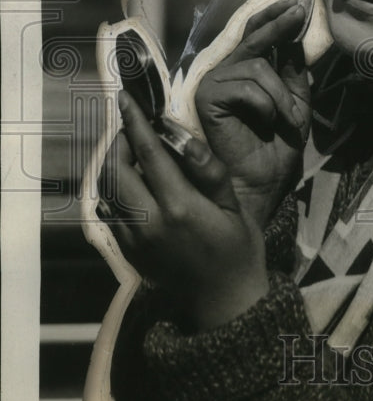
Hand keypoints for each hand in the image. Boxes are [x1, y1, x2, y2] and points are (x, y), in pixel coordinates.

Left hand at [99, 91, 269, 330]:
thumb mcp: (233, 205)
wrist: (225, 302)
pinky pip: (110, 211)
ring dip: (112, 166)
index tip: (124, 98)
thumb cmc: (238, 248)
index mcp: (178, 205)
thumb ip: (207, 169)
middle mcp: (148, 221)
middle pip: (114, 169)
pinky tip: (131, 183)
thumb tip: (182, 135)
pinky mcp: (128, 252)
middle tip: (133, 128)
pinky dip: (114, 190)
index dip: (134, 121)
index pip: (146, 152)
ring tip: (129, 152)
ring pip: (106, 190)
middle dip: (118, 142)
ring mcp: (134, 239)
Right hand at [194, 0, 310, 229]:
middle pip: (254, 33)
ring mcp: (214, 82)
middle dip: (281, 19)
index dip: (281, 13)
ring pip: (257, 65)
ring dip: (282, 96)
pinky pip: (247, 85)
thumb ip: (292, 72)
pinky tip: (267, 124)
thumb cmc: (274, 153)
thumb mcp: (295, 105)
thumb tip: (296, 32)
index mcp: (246, 73)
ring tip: (288, 122)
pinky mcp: (207, 96)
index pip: (261, 33)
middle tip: (302, 5)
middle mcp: (226, 72)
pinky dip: (267, 105)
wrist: (260, 188)